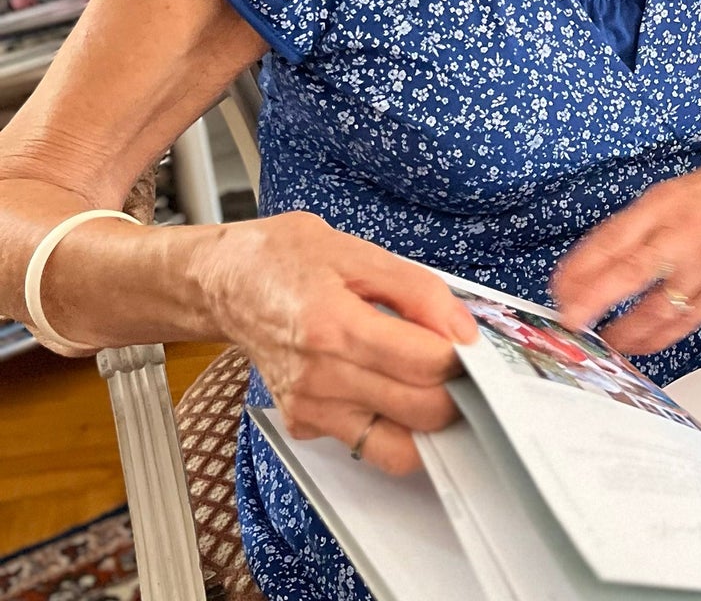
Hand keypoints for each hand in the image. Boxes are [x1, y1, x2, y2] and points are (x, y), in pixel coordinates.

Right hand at [195, 211, 476, 473]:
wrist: (229, 283)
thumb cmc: (289, 260)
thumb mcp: (361, 254)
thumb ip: (420, 292)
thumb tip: (462, 332)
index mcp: (334, 326)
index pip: (424, 365)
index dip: (461, 357)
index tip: (470, 344)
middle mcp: (320, 378)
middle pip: (420, 412)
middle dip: (454, 392)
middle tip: (458, 365)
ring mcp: (309, 409)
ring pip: (397, 448)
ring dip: (427, 421)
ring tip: (430, 382)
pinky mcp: (303, 425)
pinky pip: (366, 444)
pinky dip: (392, 425)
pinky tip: (389, 386)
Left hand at [550, 127, 700, 355]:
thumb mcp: (675, 187)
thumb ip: (643, 222)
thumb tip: (602, 260)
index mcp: (663, 200)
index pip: (611, 238)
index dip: (580, 267)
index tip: (557, 288)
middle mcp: (682, 230)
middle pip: (628, 272)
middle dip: (591, 301)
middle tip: (567, 322)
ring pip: (657, 304)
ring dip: (624, 329)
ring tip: (601, 342)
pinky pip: (688, 317)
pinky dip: (661, 335)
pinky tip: (641, 344)